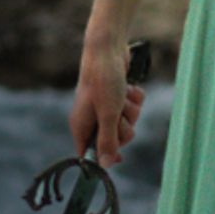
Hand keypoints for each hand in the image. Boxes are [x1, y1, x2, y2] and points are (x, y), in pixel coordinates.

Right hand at [69, 44, 145, 168]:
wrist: (108, 48)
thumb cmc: (104, 80)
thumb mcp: (108, 114)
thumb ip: (107, 140)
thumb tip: (105, 165)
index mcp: (81, 125)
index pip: (88, 153)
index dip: (104, 157)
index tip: (121, 158)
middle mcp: (91, 118)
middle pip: (113, 140)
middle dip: (123, 128)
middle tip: (119, 115)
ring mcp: (104, 106)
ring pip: (125, 122)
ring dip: (130, 110)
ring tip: (123, 96)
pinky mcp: (117, 96)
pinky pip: (131, 107)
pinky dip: (133, 98)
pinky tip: (128, 87)